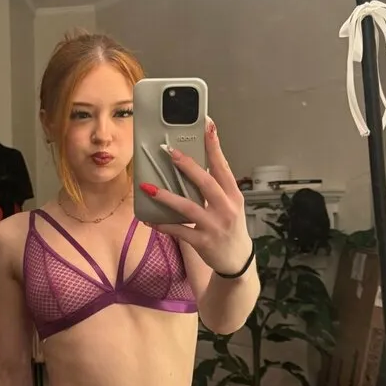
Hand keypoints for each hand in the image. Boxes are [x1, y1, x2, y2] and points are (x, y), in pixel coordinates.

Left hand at [139, 117, 252, 275]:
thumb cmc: (230, 227)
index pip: (223, 166)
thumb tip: (192, 164)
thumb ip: (216, 187)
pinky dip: (162, 224)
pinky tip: (148, 219)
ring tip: (148, 187)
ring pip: (188, 207)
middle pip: (206, 182)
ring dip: (166, 196)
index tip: (207, 125)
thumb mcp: (230, 205)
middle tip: (169, 151)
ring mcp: (214, 225)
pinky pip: (178, 231)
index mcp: (233, 195)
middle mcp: (226, 208)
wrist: (238, 260)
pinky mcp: (202, 242)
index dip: (214, 145)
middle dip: (187, 166)